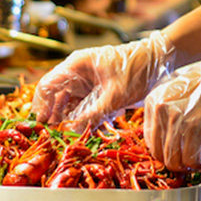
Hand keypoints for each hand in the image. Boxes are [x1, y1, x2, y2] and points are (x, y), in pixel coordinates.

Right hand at [31, 30, 174, 128]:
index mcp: (76, 65)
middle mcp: (78, 74)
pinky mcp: (97, 93)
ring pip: (69, 106)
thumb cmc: (138, 68)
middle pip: (56, 98)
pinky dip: (84, 121)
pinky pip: (83, 109)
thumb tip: (71, 132)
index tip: (40, 126)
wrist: (160, 61)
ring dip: (70, 122)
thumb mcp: (115, 94)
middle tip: (55, 139)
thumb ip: (93, 114)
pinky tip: (88, 132)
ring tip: (72, 138)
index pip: (47, 85)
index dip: (40, 106)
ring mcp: (87, 83)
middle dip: (55, 119)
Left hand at [143, 32, 200, 170]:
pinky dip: (200, 163)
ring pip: (173, 159)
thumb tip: (172, 128)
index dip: (164, 147)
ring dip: (189, 163)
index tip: (177, 148)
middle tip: (190, 157)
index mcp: (156, 97)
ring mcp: (177, 118)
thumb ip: (173, 105)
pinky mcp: (194, 129)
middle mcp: (161, 108)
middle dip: (175, 158)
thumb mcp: (185, 85)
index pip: (150, 136)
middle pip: (158, 151)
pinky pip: (190, 160)